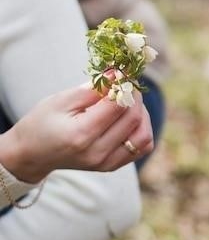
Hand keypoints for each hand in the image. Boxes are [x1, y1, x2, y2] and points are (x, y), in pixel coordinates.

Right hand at [0, 83, 153, 182]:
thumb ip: (93, 89)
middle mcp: (97, 153)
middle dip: (135, 97)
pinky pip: (142, 148)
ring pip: (144, 135)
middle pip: (134, 119)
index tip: (124, 73)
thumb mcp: (61, 100)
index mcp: (81, 134)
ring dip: (143, 114)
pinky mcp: (113, 166)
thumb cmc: (42, 123)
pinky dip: (142, 130)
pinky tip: (129, 119)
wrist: (33, 154)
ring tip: (129, 102)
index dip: (125, 86)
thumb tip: (119, 74)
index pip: (118, 106)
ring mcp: (107, 163)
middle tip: (127, 84)